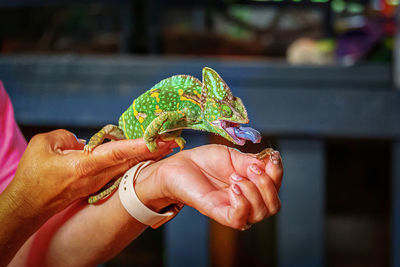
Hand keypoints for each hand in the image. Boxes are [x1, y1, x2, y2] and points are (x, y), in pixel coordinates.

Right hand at [7, 129, 175, 219]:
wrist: (28, 205)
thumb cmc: (32, 175)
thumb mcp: (43, 145)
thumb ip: (66, 136)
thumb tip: (84, 141)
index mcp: (85, 166)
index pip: (118, 153)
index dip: (140, 146)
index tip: (159, 140)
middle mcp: (97, 176)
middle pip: (130, 161)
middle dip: (153, 151)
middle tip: (174, 140)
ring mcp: (98, 183)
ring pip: (127, 167)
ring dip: (146, 156)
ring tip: (165, 145)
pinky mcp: (95, 185)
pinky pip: (118, 171)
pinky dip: (132, 162)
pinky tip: (144, 155)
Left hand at [135, 144, 282, 229]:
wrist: (179, 165)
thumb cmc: (204, 161)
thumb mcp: (232, 156)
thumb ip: (251, 162)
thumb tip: (271, 162)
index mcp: (251, 185)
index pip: (275, 188)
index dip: (278, 173)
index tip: (272, 157)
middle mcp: (246, 200)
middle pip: (273, 206)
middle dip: (268, 184)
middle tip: (250, 168)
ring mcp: (233, 208)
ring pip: (261, 213)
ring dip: (254, 191)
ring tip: (235, 177)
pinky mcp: (218, 213)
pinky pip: (240, 220)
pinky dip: (242, 203)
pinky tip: (232, 188)